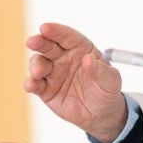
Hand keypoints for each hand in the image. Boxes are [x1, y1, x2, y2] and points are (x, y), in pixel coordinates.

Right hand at [23, 22, 127, 142]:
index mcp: (80, 48)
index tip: (45, 28)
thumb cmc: (106, 90)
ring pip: (39, 63)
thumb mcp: (111, 81)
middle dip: (39, 42)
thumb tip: (88, 60)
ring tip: (38, 72)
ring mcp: (53, 73)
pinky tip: (31, 84)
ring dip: (35, 65)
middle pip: (49, 46)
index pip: (67, 36)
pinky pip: (35, 84)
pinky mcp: (45, 89)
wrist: (100, 114)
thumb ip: (101, 71)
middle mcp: (63, 57)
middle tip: (32, 42)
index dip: (56, 31)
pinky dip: (30, 83)